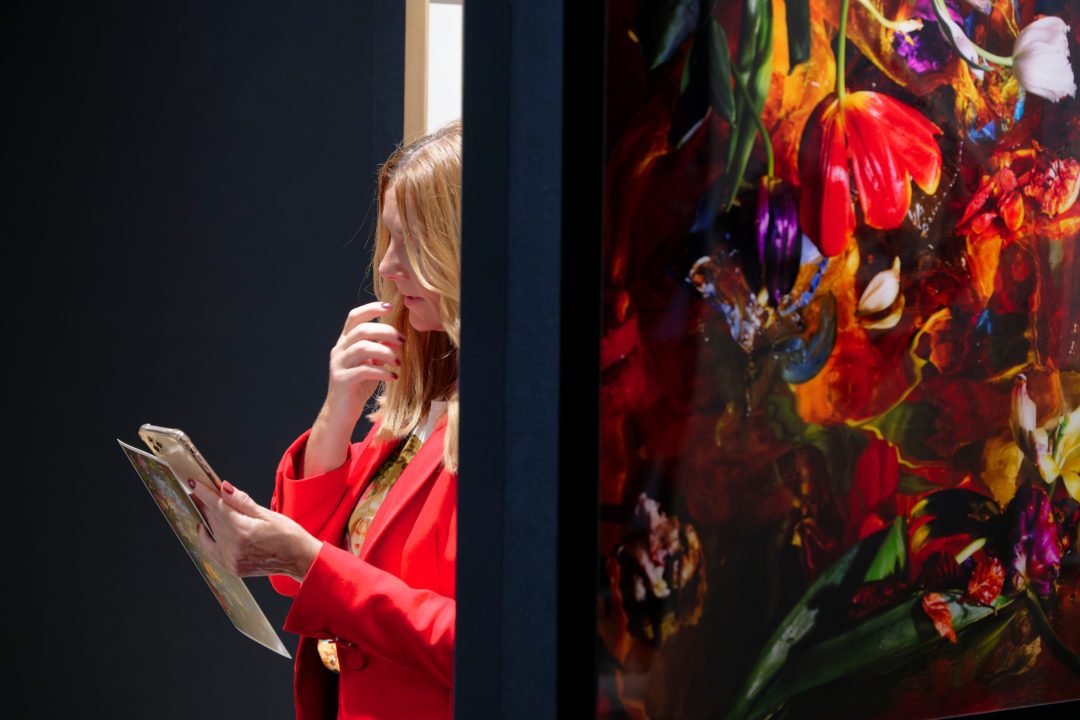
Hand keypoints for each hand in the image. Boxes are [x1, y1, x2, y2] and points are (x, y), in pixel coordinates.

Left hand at [189, 478, 321, 581]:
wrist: (299, 559)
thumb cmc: (288, 534)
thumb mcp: (266, 513)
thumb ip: (241, 501)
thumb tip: (224, 487)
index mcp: (243, 531)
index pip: (218, 507)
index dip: (204, 493)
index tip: (193, 483)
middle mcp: (233, 547)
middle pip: (213, 519)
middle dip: (204, 503)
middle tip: (196, 490)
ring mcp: (231, 560)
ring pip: (212, 532)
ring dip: (207, 518)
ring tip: (203, 505)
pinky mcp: (232, 567)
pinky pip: (212, 550)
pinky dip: (207, 537)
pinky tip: (205, 527)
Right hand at [325, 301, 404, 421]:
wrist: (341, 412)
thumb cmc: (359, 386)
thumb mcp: (372, 364)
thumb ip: (381, 350)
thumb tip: (396, 337)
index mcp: (345, 342)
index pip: (354, 317)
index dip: (371, 308)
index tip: (390, 306)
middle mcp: (339, 350)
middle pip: (361, 330)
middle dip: (385, 331)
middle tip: (403, 340)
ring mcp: (339, 365)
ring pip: (362, 348)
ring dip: (385, 352)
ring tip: (399, 363)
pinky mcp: (342, 380)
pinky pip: (364, 370)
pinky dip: (382, 372)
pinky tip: (393, 377)